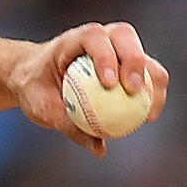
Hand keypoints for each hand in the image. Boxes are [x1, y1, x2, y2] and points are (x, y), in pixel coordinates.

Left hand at [12, 21, 168, 153]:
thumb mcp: (40, 106)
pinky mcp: (128, 66)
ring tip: (148, 113)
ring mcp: (118, 50)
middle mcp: (101, 38)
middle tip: (133, 92)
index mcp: (75, 39)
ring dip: (151, 83)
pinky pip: (148, 77)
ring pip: (144, 57)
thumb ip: (66, 123)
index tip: (109, 83)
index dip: (105, 56)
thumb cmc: (35, 87)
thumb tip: (99, 148)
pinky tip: (148, 118)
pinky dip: (151, 94)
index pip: (93, 37)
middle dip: (134, 62)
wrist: (35, 77)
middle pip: (126, 37)